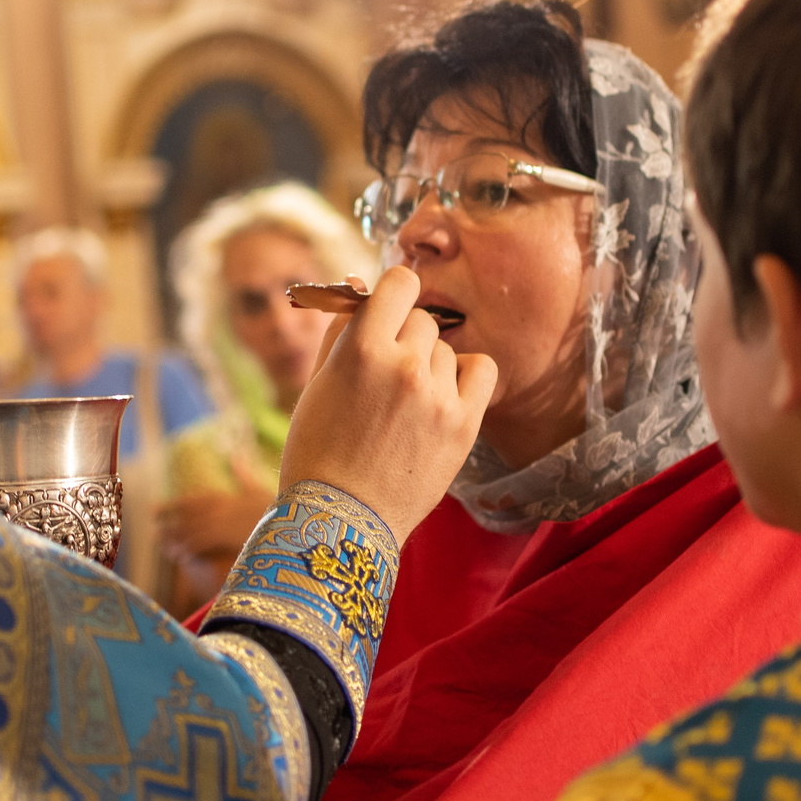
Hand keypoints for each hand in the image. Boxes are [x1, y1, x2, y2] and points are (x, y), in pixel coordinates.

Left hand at [159, 453, 275, 562]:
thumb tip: (237, 454)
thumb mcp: (259, 488)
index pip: (189, 501)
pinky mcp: (227, 540)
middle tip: (156, 534)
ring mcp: (222, 525)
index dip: (169, 506)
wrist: (290, 524)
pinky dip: (190, 551)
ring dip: (177, 542)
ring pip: (190, 533)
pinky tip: (183, 558)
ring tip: (168, 550)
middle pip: (185, 519)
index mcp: (223, 497)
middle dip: (169, 526)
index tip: (153, 511)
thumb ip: (243, 473)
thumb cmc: (276, 507)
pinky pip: (202, 546)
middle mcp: (219, 510)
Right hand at [278, 266, 494, 542]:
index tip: (388, 314)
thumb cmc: (318, 449)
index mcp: (361, 348)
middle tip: (388, 377)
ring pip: (446, 350)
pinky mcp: (463, 423)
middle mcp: (404, 365)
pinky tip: (444, 398)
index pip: (400, 282)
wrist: (341, 518)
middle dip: (406, 339)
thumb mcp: (318, 382)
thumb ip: (341, 328)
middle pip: (423, 320)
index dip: (394, 295)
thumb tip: (360, 282)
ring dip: (429, 366)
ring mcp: (437, 395)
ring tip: (406, 406)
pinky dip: (465, 378)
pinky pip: (482, 370)